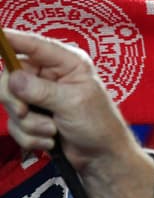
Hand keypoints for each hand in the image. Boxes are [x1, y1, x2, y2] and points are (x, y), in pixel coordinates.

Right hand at [0, 30, 153, 197]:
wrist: (101, 157)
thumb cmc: (98, 125)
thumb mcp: (72, 103)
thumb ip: (41, 90)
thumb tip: (12, 78)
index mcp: (67, 63)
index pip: (34, 45)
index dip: (13, 39)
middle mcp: (50, 76)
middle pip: (9, 76)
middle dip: (15, 100)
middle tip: (26, 112)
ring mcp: (39, 97)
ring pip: (10, 104)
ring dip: (30, 124)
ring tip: (53, 130)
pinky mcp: (33, 117)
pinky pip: (14, 124)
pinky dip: (30, 136)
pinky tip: (51, 140)